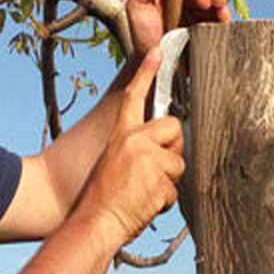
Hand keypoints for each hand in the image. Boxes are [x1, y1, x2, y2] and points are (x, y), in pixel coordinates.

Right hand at [73, 48, 185, 247]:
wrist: (96, 222)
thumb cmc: (100, 198)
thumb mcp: (111, 162)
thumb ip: (132, 150)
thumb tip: (159, 150)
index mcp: (120, 135)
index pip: (133, 96)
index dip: (146, 73)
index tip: (158, 52)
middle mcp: (134, 141)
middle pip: (174, 129)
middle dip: (172, 150)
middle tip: (155, 170)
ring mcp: (148, 159)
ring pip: (178, 163)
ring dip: (167, 181)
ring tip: (143, 192)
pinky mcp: (159, 178)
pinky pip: (175, 189)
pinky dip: (164, 201)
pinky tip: (145, 205)